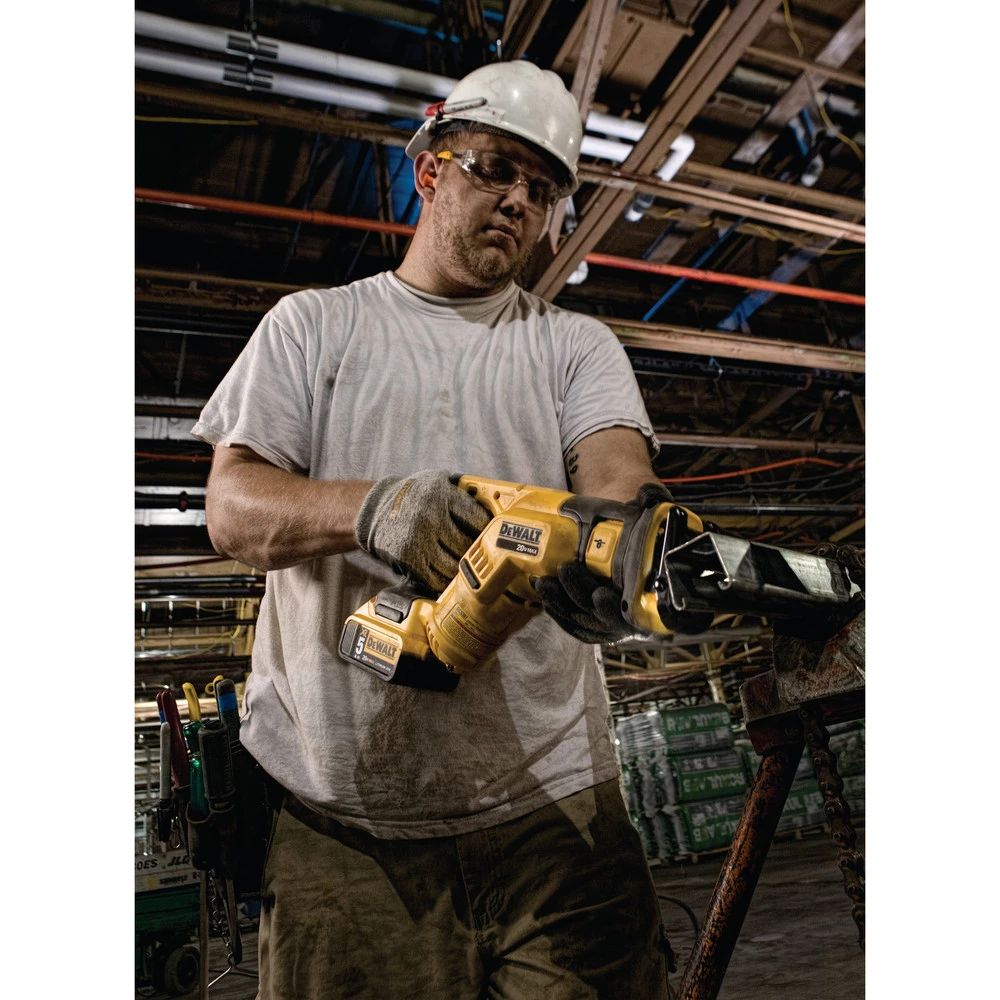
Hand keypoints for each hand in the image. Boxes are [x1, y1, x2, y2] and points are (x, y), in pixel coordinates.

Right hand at [355, 471, 491, 592]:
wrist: (375, 509)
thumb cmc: (412, 495)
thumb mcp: (437, 482)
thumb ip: (463, 492)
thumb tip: (495, 508)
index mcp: (442, 493)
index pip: (477, 519)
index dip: (486, 530)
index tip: (490, 536)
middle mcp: (431, 515)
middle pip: (467, 544)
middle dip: (474, 552)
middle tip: (479, 556)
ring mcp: (419, 538)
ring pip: (453, 565)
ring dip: (460, 569)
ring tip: (463, 568)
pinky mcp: (408, 558)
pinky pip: (435, 578)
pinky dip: (444, 581)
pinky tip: (447, 577)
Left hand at [532, 480, 673, 644]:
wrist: (626, 536)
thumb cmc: (640, 531)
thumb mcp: (650, 512)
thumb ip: (652, 502)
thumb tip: (645, 494)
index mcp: (650, 594)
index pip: (634, 614)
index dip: (614, 609)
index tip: (600, 595)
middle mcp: (630, 612)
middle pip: (600, 617)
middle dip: (578, 595)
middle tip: (566, 569)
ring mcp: (608, 618)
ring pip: (581, 620)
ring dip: (560, 603)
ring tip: (544, 581)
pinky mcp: (590, 619)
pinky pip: (571, 622)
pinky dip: (556, 610)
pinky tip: (543, 592)